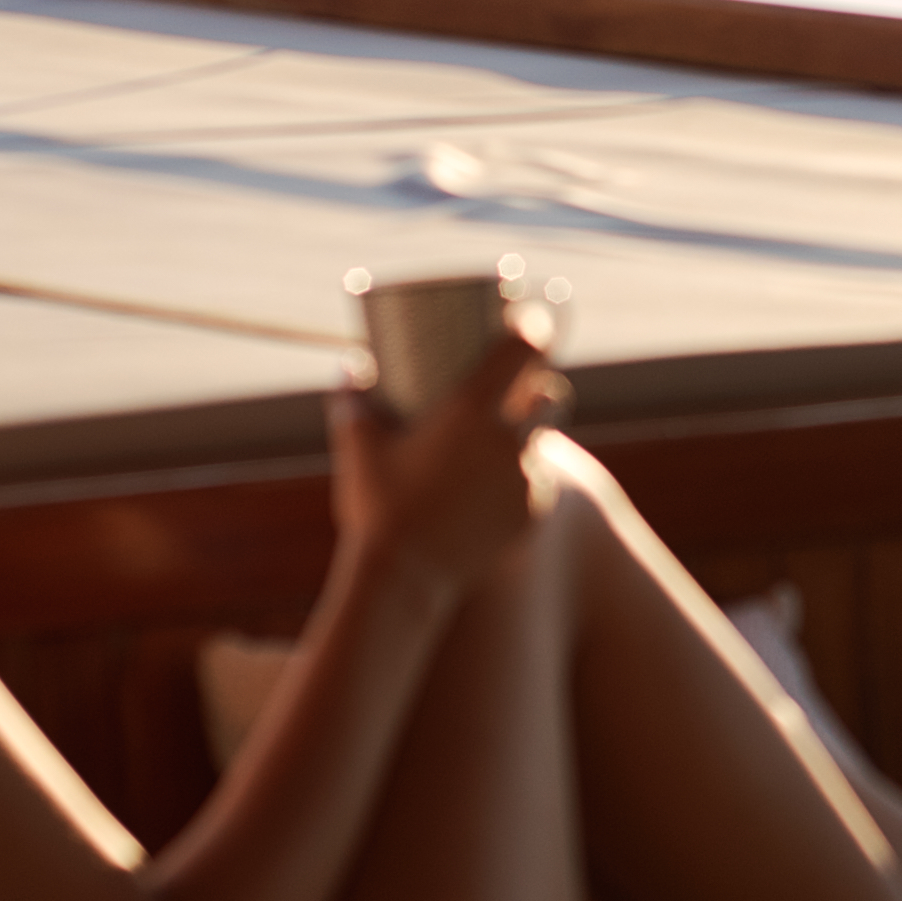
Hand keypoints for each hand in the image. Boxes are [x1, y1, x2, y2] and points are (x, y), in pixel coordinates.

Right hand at [323, 329, 563, 597]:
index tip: (526, 321)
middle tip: (515, 386)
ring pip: (544, 441)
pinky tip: (498, 487)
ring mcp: (526, 479)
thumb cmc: (375, 507)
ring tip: (501, 439)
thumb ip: (352, 400)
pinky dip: (521, 480)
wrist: (402, 579)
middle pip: (550, 394)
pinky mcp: (532, 514)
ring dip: (529, 435)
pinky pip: (537, 485)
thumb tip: (351, 366)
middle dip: (538, 385)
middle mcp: (509, 440)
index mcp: (471, 410)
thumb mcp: (357, 447)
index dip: (534, 329)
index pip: (527, 349)